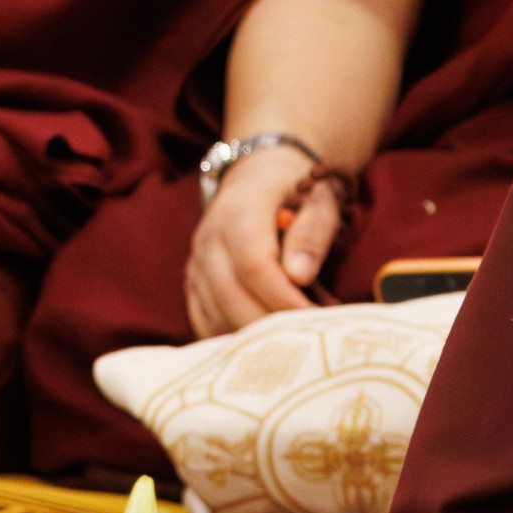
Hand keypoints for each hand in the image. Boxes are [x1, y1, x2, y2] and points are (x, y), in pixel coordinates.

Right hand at [185, 146, 341, 337]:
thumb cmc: (298, 186)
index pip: (255, 267)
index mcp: (239, 213)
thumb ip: (312, 232)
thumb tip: (299, 276)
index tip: (317, 321)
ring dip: (256, 335)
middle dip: (273, 326)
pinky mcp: (193, 281)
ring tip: (295, 337)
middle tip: (311, 339)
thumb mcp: (318, 196)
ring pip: (215, 315)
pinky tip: (266, 339)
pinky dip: (232, 336)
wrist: (262, 174)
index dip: (285, 299)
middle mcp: (208, 239)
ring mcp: (196, 262)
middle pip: (230, 297)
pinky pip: (204, 320)